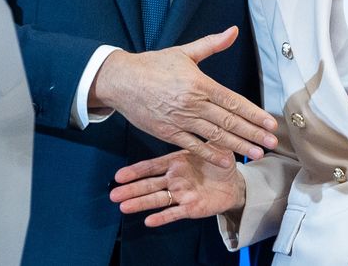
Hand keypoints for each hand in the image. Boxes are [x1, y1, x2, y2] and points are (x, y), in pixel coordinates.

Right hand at [89, 26, 276, 167]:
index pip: (233, 101)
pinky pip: (193, 146)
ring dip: (238, 145)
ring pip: (215, 136)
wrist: (121, 80)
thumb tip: (232, 31)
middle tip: (272, 144)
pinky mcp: (168, 132)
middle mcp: (193, 103)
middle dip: (253, 133)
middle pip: (229, 121)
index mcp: (199, 83)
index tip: (270, 124)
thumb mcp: (183, 52)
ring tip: (257, 153)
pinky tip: (226, 160)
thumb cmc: (152, 65)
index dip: (254, 114)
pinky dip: (210, 154)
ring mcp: (180, 119)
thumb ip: (211, 44)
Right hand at [110, 150, 245, 226]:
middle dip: (131, 189)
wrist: (234, 184)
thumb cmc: (221, 163)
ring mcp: (181, 194)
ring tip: (123, 207)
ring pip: (157, 199)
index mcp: (176, 162)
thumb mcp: (215, 147)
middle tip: (113, 195)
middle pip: (149, 185)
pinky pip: (174, 212)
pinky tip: (149, 221)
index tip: (119, 176)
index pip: (152, 166)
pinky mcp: (191, 208)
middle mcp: (175, 179)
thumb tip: (207, 126)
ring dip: (140, 203)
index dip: (136, 171)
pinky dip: (162, 217)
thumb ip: (207, 140)